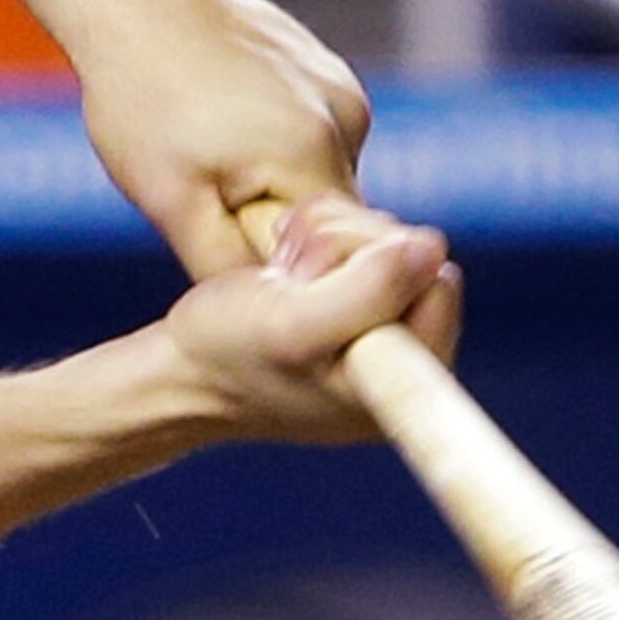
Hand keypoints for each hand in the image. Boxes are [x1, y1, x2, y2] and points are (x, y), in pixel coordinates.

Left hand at [73, 0, 372, 277]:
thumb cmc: (139, 94)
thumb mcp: (169, 200)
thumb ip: (229, 266)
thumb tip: (278, 314)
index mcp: (314, 151)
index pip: (344, 256)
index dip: (296, 275)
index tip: (244, 262)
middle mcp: (345, 117)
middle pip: (334, 218)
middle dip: (280, 229)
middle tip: (209, 200)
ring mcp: (340, 87)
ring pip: (319, 178)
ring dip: (275, 186)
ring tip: (207, 150)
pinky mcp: (327, 70)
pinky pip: (314, 138)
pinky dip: (275, 146)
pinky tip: (221, 119)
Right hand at [160, 201, 461, 443]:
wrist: (183, 368)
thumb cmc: (228, 352)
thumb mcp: (292, 324)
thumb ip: (368, 291)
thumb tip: (434, 248)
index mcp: (403, 382)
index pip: (436, 283)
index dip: (377, 266)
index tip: (322, 293)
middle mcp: (405, 358)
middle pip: (413, 252)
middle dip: (348, 247)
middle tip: (294, 279)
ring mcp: (382, 327)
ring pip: (385, 238)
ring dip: (327, 240)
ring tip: (286, 276)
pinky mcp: (358, 301)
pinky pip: (363, 239)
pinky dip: (322, 237)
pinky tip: (290, 266)